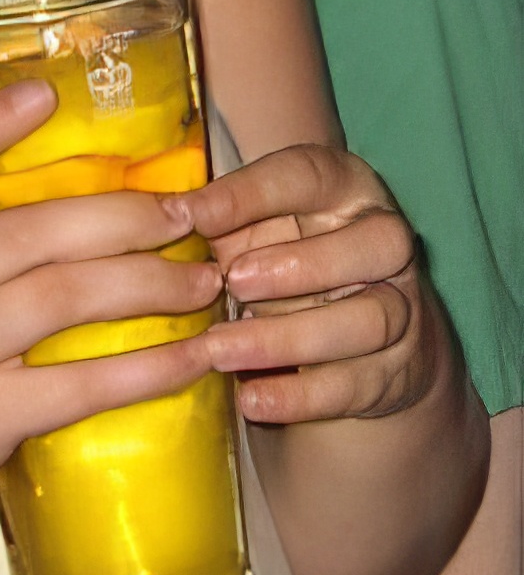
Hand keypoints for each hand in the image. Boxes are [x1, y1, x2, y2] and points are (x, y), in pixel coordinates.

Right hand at [0, 80, 222, 574]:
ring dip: (151, 283)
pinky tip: (190, 358)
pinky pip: (79, 382)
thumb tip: (55, 222)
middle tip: (188, 212)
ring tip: (205, 278)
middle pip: (32, 228)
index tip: (46, 93)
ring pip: (66, 294)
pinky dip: (147, 367)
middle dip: (125, 215)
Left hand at [179, 145, 437, 426]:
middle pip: (372, 244)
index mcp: (347, 188)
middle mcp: (386, 241)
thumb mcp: (256, 228)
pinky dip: (301, 395)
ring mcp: (404, 308)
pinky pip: (357, 384)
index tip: (196, 215)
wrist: (357, 336)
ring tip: (222, 350)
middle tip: (232, 282)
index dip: (253, 193)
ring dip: (289, 336)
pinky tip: (251, 398)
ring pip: (369, 319)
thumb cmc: (284, 256)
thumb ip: (223, 219)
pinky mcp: (398, 372)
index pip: (311, 175)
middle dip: (298, 264)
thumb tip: (172, 215)